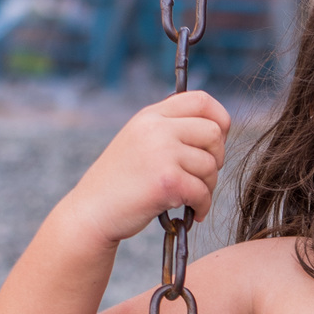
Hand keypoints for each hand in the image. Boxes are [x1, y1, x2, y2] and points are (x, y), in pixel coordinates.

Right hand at [63, 91, 230, 249]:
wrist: (93, 210)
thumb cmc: (121, 181)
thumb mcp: (140, 141)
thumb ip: (170, 129)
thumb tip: (217, 129)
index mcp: (151, 115)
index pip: (201, 100)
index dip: (220, 119)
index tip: (217, 141)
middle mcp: (156, 128)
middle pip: (213, 132)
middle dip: (217, 158)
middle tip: (203, 176)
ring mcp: (161, 153)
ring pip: (211, 165)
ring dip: (209, 186)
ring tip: (192, 197)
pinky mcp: (167, 181)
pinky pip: (203, 192)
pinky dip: (202, 206)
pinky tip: (193, 212)